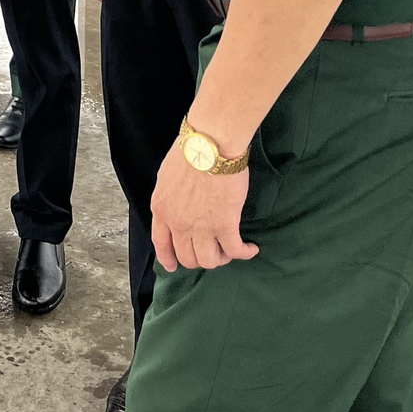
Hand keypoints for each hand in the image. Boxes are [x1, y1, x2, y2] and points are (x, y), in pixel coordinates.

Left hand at [150, 140, 257, 272]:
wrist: (209, 146)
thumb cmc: (190, 152)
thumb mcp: (167, 176)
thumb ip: (170, 196)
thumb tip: (178, 203)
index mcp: (162, 209)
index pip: (161, 243)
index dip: (168, 258)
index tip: (172, 266)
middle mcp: (178, 223)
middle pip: (187, 257)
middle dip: (200, 258)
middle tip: (212, 251)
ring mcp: (201, 227)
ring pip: (210, 260)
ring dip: (221, 258)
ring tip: (230, 250)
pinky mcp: (225, 225)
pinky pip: (235, 250)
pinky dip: (245, 253)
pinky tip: (251, 249)